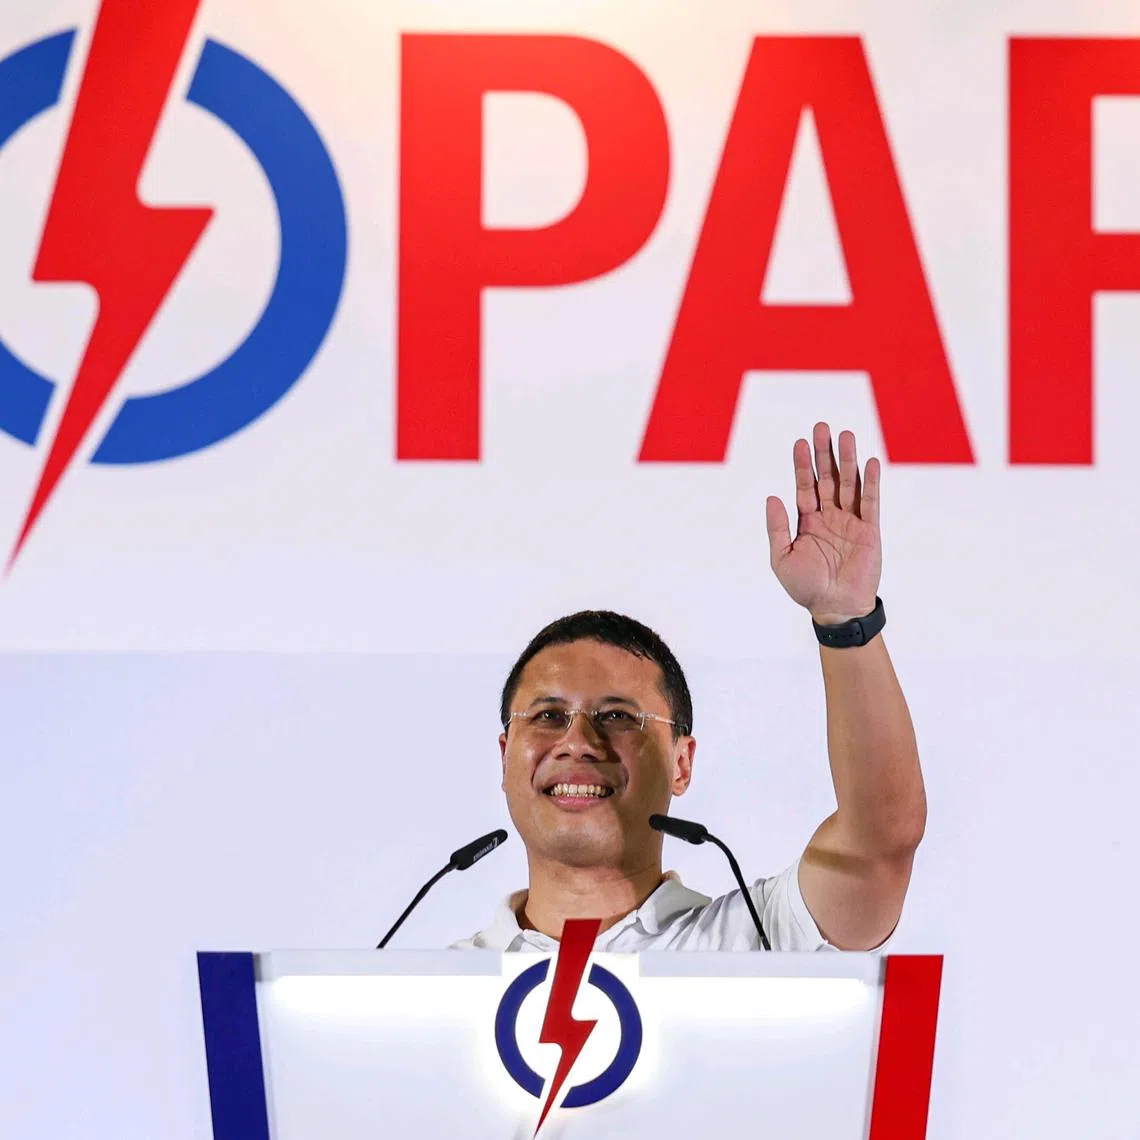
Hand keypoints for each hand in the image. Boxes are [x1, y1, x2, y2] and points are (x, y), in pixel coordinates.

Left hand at [765, 423, 881, 624]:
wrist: (835, 608)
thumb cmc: (806, 587)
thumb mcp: (782, 558)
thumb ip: (777, 528)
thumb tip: (772, 497)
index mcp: (807, 521)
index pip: (804, 486)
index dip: (802, 464)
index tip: (800, 442)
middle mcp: (829, 516)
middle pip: (827, 477)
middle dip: (824, 453)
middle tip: (822, 427)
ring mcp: (850, 521)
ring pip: (849, 484)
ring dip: (847, 460)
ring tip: (845, 435)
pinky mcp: (870, 530)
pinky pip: (870, 502)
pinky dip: (871, 482)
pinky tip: (870, 462)